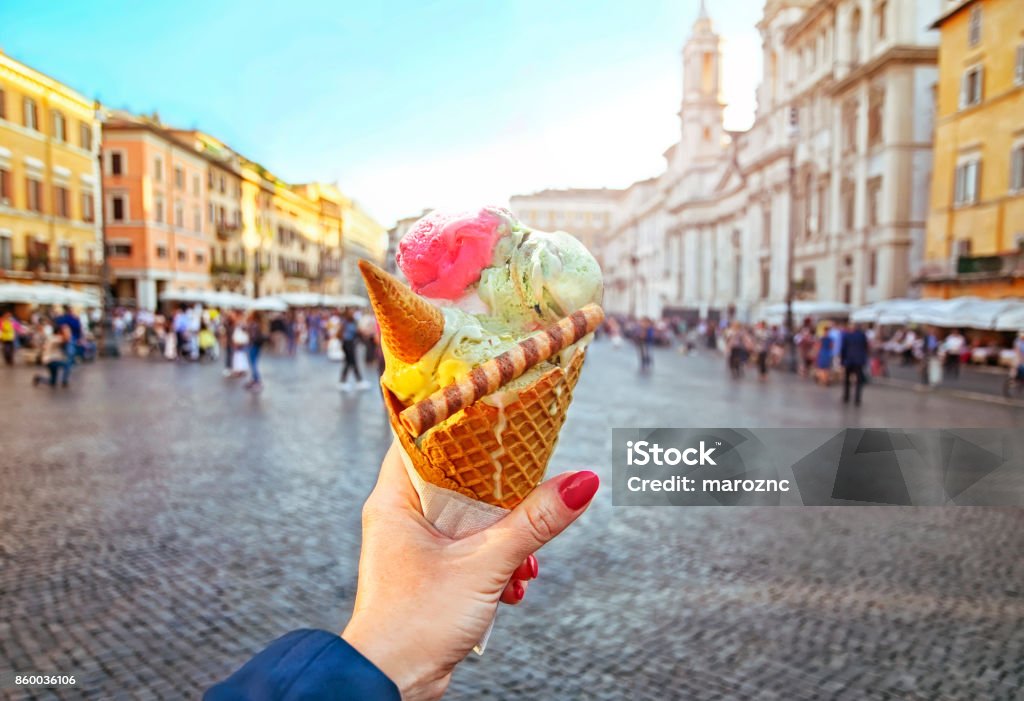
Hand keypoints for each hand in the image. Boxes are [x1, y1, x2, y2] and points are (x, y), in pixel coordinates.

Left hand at [342, 442, 598, 700]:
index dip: (460, 423)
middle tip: (529, 485)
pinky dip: (496, 562)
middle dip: (498, 491)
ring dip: (504, 535)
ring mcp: (415, 547)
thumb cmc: (413, 624)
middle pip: (456, 477)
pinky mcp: (431, 574)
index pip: (423, 438)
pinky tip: (514, 582)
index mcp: (394, 499)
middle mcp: (400, 517)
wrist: (392, 684)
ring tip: (524, 556)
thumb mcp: (485, 564)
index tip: (496, 414)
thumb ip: (534, 522)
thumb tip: (579, 484)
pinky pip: (471, 550)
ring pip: (469, 518)